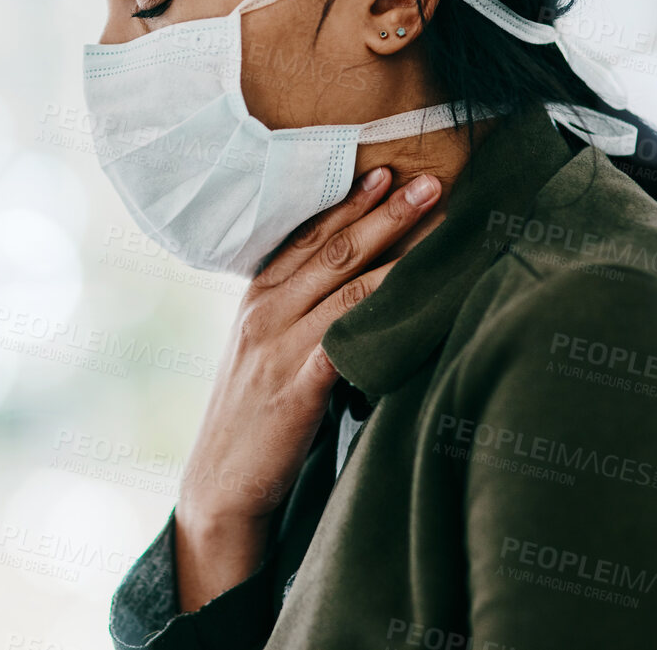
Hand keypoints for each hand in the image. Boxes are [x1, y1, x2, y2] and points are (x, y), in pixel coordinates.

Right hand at [171, 166, 440, 610]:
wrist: (219, 484)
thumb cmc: (252, 418)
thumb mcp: (264, 352)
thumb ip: (297, 315)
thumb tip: (349, 287)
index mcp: (256, 299)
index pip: (307, 239)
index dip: (348, 204)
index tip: (388, 173)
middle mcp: (264, 313)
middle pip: (332, 251)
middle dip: (384, 212)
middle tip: (431, 182)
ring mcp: (278, 347)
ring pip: (346, 286)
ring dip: (396, 250)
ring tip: (437, 223)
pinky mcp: (296, 386)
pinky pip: (347, 339)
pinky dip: (384, 313)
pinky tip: (416, 298)